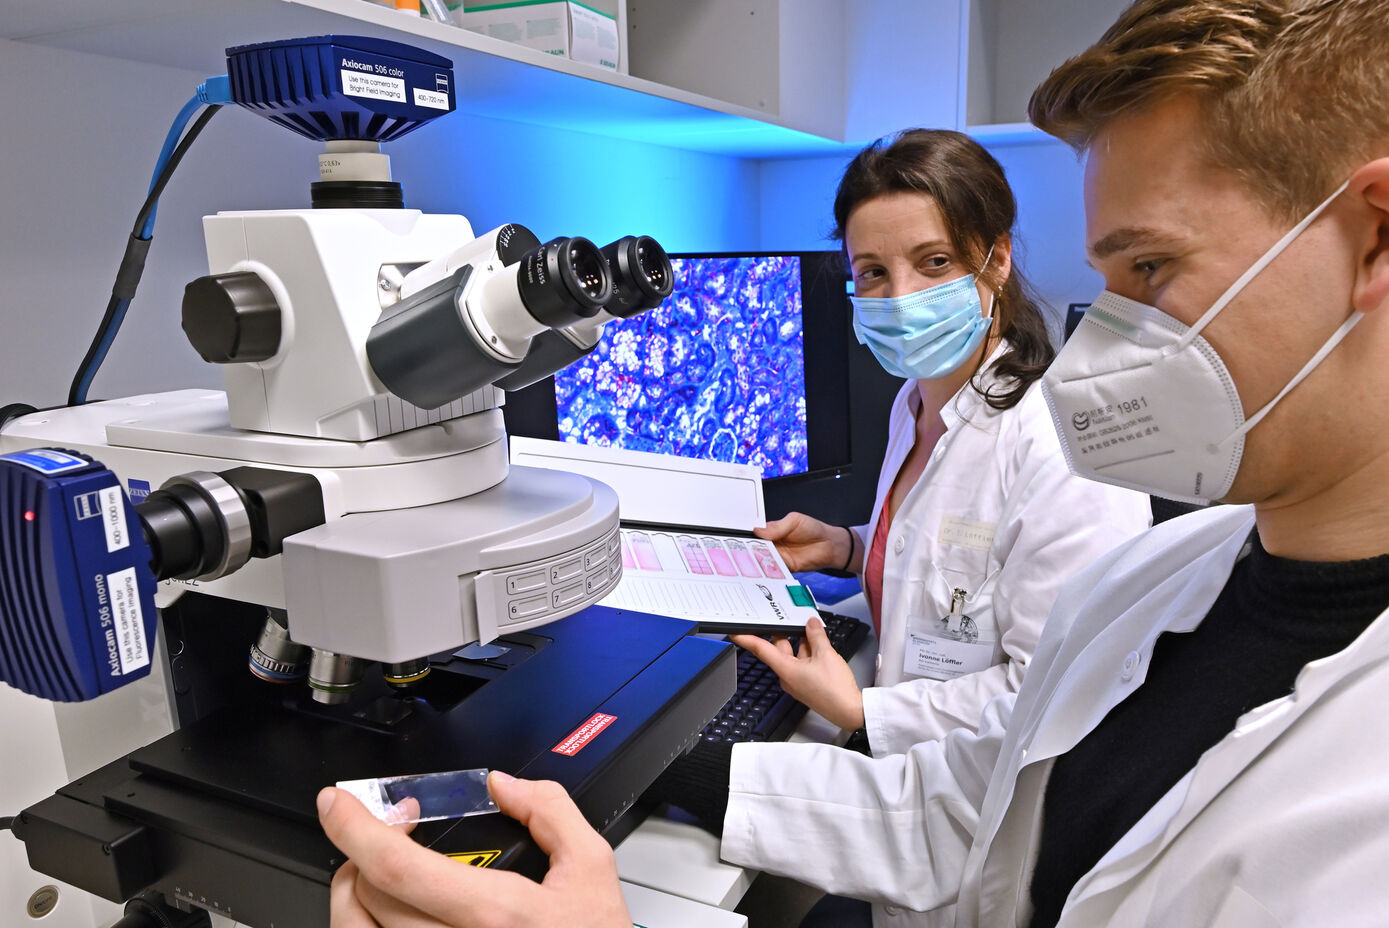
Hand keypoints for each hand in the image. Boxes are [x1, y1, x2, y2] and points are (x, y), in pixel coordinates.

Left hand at [319, 771, 631, 927]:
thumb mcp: (592, 869)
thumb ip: (550, 812)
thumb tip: (503, 784)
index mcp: (495, 915)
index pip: (398, 869)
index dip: (356, 829)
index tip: (337, 803)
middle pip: (368, 899)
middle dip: (363, 852)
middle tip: (387, 831)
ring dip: (353, 895)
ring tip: (376, 872)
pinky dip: (367, 926)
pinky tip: (391, 911)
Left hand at [731, 616, 864, 729]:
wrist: (849, 711)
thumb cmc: (835, 689)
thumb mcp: (826, 654)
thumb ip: (816, 636)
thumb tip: (811, 624)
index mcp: (786, 670)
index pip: (761, 650)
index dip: (747, 639)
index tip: (735, 632)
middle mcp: (787, 676)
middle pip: (780, 649)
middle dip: (786, 633)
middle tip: (788, 617)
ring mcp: (797, 681)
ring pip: (793, 655)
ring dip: (801, 642)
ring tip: (811, 628)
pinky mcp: (806, 684)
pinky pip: (802, 663)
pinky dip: (808, 652)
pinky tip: (818, 643)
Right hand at [754, 512, 854, 572]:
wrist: (829, 545)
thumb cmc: (813, 529)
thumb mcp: (794, 520)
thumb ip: (777, 526)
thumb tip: (759, 530)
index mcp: (773, 530)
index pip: (756, 533)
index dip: (749, 535)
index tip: (741, 537)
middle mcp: (774, 544)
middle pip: (757, 547)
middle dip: (750, 548)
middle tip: (744, 548)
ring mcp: (778, 556)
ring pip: (763, 559)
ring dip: (758, 559)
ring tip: (754, 556)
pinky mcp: (785, 567)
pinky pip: (774, 569)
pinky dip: (769, 568)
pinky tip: (766, 565)